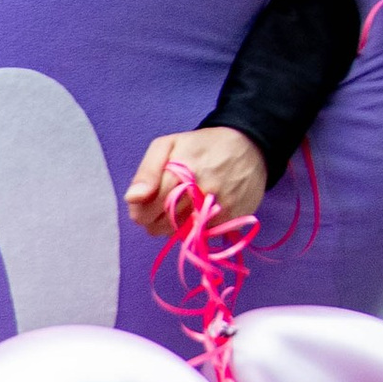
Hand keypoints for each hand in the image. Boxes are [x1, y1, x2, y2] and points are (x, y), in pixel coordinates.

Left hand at [124, 126, 269, 239]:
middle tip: (163, 201)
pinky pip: (200, 236)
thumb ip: (146, 171)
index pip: (146, 210)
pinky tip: (198, 209)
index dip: (140, 209)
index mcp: (180, 174)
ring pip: (178, 235)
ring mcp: (218, 210)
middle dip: (154, 217)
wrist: (250, 146)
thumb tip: (132, 198)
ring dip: (173, 224)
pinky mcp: (232, 221)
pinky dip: (194, 227)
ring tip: (182, 203)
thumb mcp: (169, 145)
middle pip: (159, 226)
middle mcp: (201, 194)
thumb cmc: (202, 146)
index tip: (145, 201)